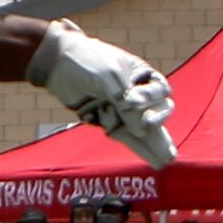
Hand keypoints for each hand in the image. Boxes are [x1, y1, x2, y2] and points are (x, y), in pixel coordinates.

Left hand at [26, 19, 175, 168]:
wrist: (56, 63)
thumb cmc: (86, 61)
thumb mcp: (109, 76)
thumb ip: (125, 103)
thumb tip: (141, 131)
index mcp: (141, 75)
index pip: (160, 92)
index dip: (150, 99)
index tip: (129, 100)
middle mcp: (135, 93)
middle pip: (157, 111)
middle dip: (157, 122)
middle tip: (147, 127)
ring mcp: (121, 108)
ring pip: (143, 128)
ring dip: (154, 144)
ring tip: (167, 160)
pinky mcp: (107, 119)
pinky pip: (126, 136)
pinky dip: (138, 147)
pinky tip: (154, 160)